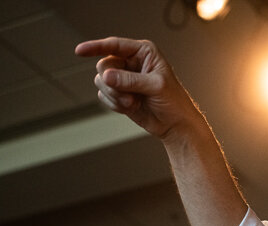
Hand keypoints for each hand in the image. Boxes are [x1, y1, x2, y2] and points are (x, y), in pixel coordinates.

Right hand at [75, 37, 201, 140]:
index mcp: (143, 52)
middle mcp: (131, 62)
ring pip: (101, 81)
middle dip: (113, 83)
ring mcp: (123, 78)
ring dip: (115, 95)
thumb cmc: (174, 102)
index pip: (114, 45)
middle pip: (103, 65)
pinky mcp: (119, 93)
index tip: (80, 51)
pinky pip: (103, 95)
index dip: (96, 47)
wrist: (175, 125)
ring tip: (133, 103)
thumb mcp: (156, 87)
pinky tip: (131, 107)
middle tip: (129, 95)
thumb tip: (106, 76)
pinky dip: (115, 104)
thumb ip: (130, 80)